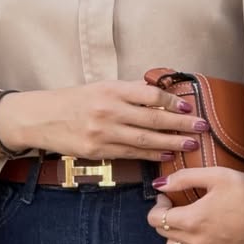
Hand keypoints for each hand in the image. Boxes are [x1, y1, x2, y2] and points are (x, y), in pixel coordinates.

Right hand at [0, 80, 210, 161]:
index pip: (149, 95)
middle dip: (180, 124)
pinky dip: (151, 154)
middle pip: (153, 118)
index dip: (171, 101)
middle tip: (200, 127)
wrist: (43, 118)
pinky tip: (167, 155)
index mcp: (112, 90)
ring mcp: (104, 132)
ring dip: (171, 142)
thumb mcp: (100, 88)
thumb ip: (126, 93)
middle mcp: (110, 110)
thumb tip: (156, 97)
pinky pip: (132, 153)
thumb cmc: (74, 102)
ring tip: (190, 144)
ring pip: (145, 139)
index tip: (188, 105)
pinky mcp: (99, 151)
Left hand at [146, 167, 243, 243]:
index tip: (166, 197)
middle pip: (164, 235)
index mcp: (192, 220)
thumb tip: (159, 184)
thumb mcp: (216, 175)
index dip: (157, 207)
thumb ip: (183, 178)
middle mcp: (197, 243)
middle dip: (166, 218)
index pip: (155, 220)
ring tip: (191, 221)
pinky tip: (206, 232)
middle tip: (178, 205)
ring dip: (177, 235)